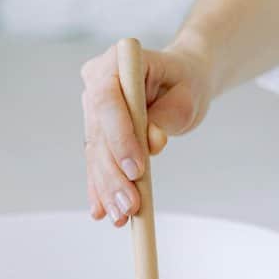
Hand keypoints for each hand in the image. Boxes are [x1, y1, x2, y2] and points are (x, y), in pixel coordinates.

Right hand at [80, 41, 212, 225]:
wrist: (180, 80)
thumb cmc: (185, 83)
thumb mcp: (186, 96)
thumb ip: (168, 116)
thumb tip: (152, 142)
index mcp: (117, 62)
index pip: (108, 100)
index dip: (119, 136)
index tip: (138, 168)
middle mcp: (95, 83)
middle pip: (99, 133)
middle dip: (114, 173)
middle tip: (130, 205)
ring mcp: (92, 108)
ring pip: (96, 153)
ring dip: (108, 187)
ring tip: (122, 216)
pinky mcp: (96, 131)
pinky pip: (97, 162)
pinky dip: (102, 187)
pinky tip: (103, 211)